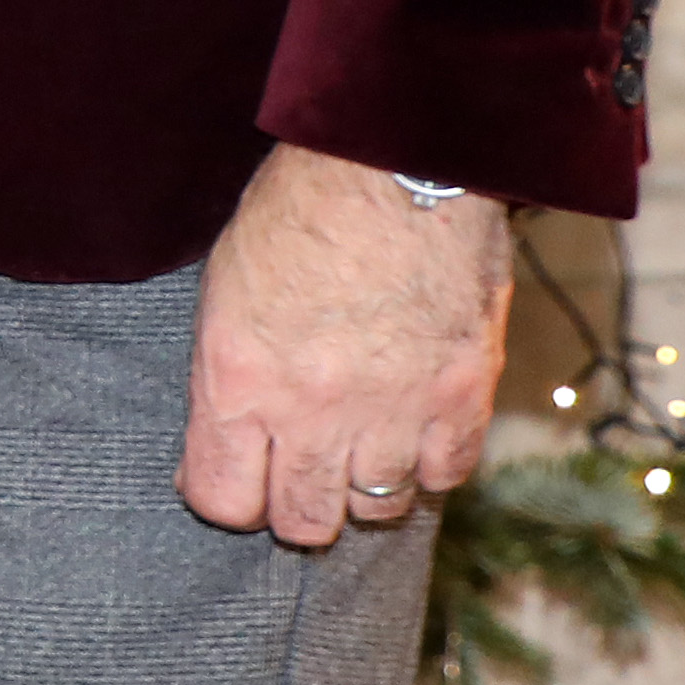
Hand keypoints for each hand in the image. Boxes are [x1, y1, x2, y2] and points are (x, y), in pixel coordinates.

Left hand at [178, 142, 513, 548]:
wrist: (393, 163)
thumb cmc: (296, 211)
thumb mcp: (223, 290)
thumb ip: (229, 373)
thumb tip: (229, 430)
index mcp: (238, 381)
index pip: (222, 500)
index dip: (226, 498)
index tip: (234, 479)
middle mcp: (312, 411)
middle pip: (303, 521)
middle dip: (294, 506)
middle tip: (298, 473)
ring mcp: (392, 411)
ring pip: (376, 508)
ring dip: (364, 485)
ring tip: (359, 446)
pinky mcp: (463, 398)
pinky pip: (444, 476)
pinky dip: (428, 463)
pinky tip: (413, 429)